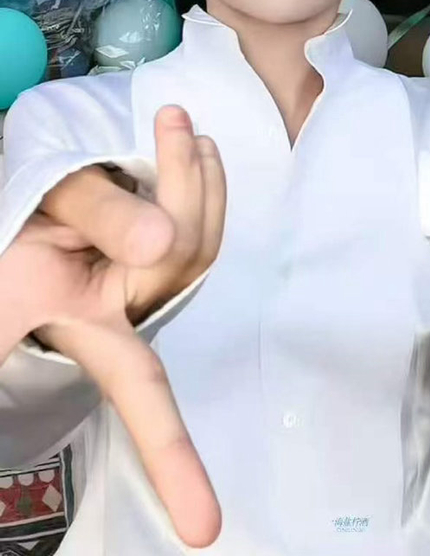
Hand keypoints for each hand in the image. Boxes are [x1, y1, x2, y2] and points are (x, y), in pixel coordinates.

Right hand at [0, 106, 225, 547]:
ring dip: (205, 179)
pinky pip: (200, 226)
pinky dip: (203, 179)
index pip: (138, 394)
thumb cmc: (14, 214)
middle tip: (175, 120)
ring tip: (189, 127)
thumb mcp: (34, 207)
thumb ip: (94, 217)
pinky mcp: (160, 250)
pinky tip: (198, 146)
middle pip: (184, 263)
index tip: (206, 533)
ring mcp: (146, 281)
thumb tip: (166, 238)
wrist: (15, 191)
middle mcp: (126, 312)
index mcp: (87, 324)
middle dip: (189, 188)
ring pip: (201, 242)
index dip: (172, 460)